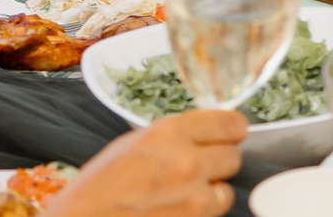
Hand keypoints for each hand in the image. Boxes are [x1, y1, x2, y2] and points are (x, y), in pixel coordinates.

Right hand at [54, 109, 248, 216]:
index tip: (231, 134)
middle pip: (233, 157)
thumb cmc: (99, 186)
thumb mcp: (134, 143)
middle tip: (201, 166)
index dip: (231, 130)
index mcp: (169, 134)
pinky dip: (201, 212)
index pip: (229, 124)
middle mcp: (187, 163)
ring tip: (186, 193)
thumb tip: (202, 135)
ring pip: (226, 191)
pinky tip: (179, 209)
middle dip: (219, 162)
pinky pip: (212, 214)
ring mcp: (193, 199)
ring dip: (212, 191)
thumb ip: (173, 137)